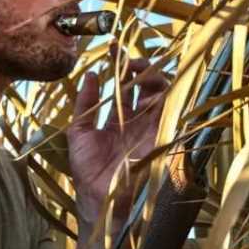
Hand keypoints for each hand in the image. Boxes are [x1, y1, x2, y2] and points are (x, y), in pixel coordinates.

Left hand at [67, 45, 171, 226]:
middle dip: (139, 68)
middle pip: (146, 87)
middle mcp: (137, 123)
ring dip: (151, 76)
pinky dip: (164, 94)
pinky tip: (152, 81)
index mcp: (119, 122)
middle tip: (129, 57)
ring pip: (159, 94)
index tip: (113, 49)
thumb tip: (89, 75)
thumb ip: (85, 104)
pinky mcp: (161, 136)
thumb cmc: (88, 171)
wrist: (101, 199)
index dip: (121, 69)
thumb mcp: (79, 133)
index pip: (124, 89)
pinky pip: (169, 111)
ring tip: (138, 65)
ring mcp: (151, 129)